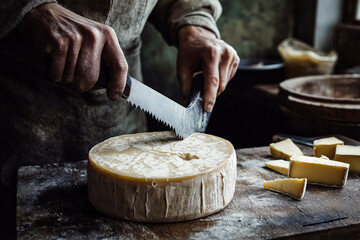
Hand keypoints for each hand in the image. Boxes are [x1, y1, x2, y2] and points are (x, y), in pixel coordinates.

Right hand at [6, 3, 126, 99]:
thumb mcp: (94, 42)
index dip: (118, 85)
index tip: (114, 96)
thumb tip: (109, 88)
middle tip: (76, 80)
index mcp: (107, 35)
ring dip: (66, 79)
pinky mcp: (57, 43)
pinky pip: (57, 75)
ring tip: (64, 64)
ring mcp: (75, 38)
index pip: (120, 65)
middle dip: (82, 86)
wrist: (45, 15)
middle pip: (91, 78)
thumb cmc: (74, 35)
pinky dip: (54, 74)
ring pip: (72, 78)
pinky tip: (54, 60)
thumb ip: (104, 62)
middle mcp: (94, 35)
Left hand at [177, 26, 238, 111]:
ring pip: (225, 83)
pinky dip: (220, 80)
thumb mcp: (182, 67)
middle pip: (220, 84)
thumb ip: (185, 86)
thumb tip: (188, 102)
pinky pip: (229, 78)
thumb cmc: (189, 52)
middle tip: (199, 88)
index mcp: (211, 54)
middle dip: (211, 92)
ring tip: (205, 74)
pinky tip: (213, 71)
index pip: (212, 80)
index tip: (207, 108)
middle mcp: (224, 53)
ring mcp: (232, 55)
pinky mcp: (236, 58)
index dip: (210, 96)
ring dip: (215, 86)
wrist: (198, 36)